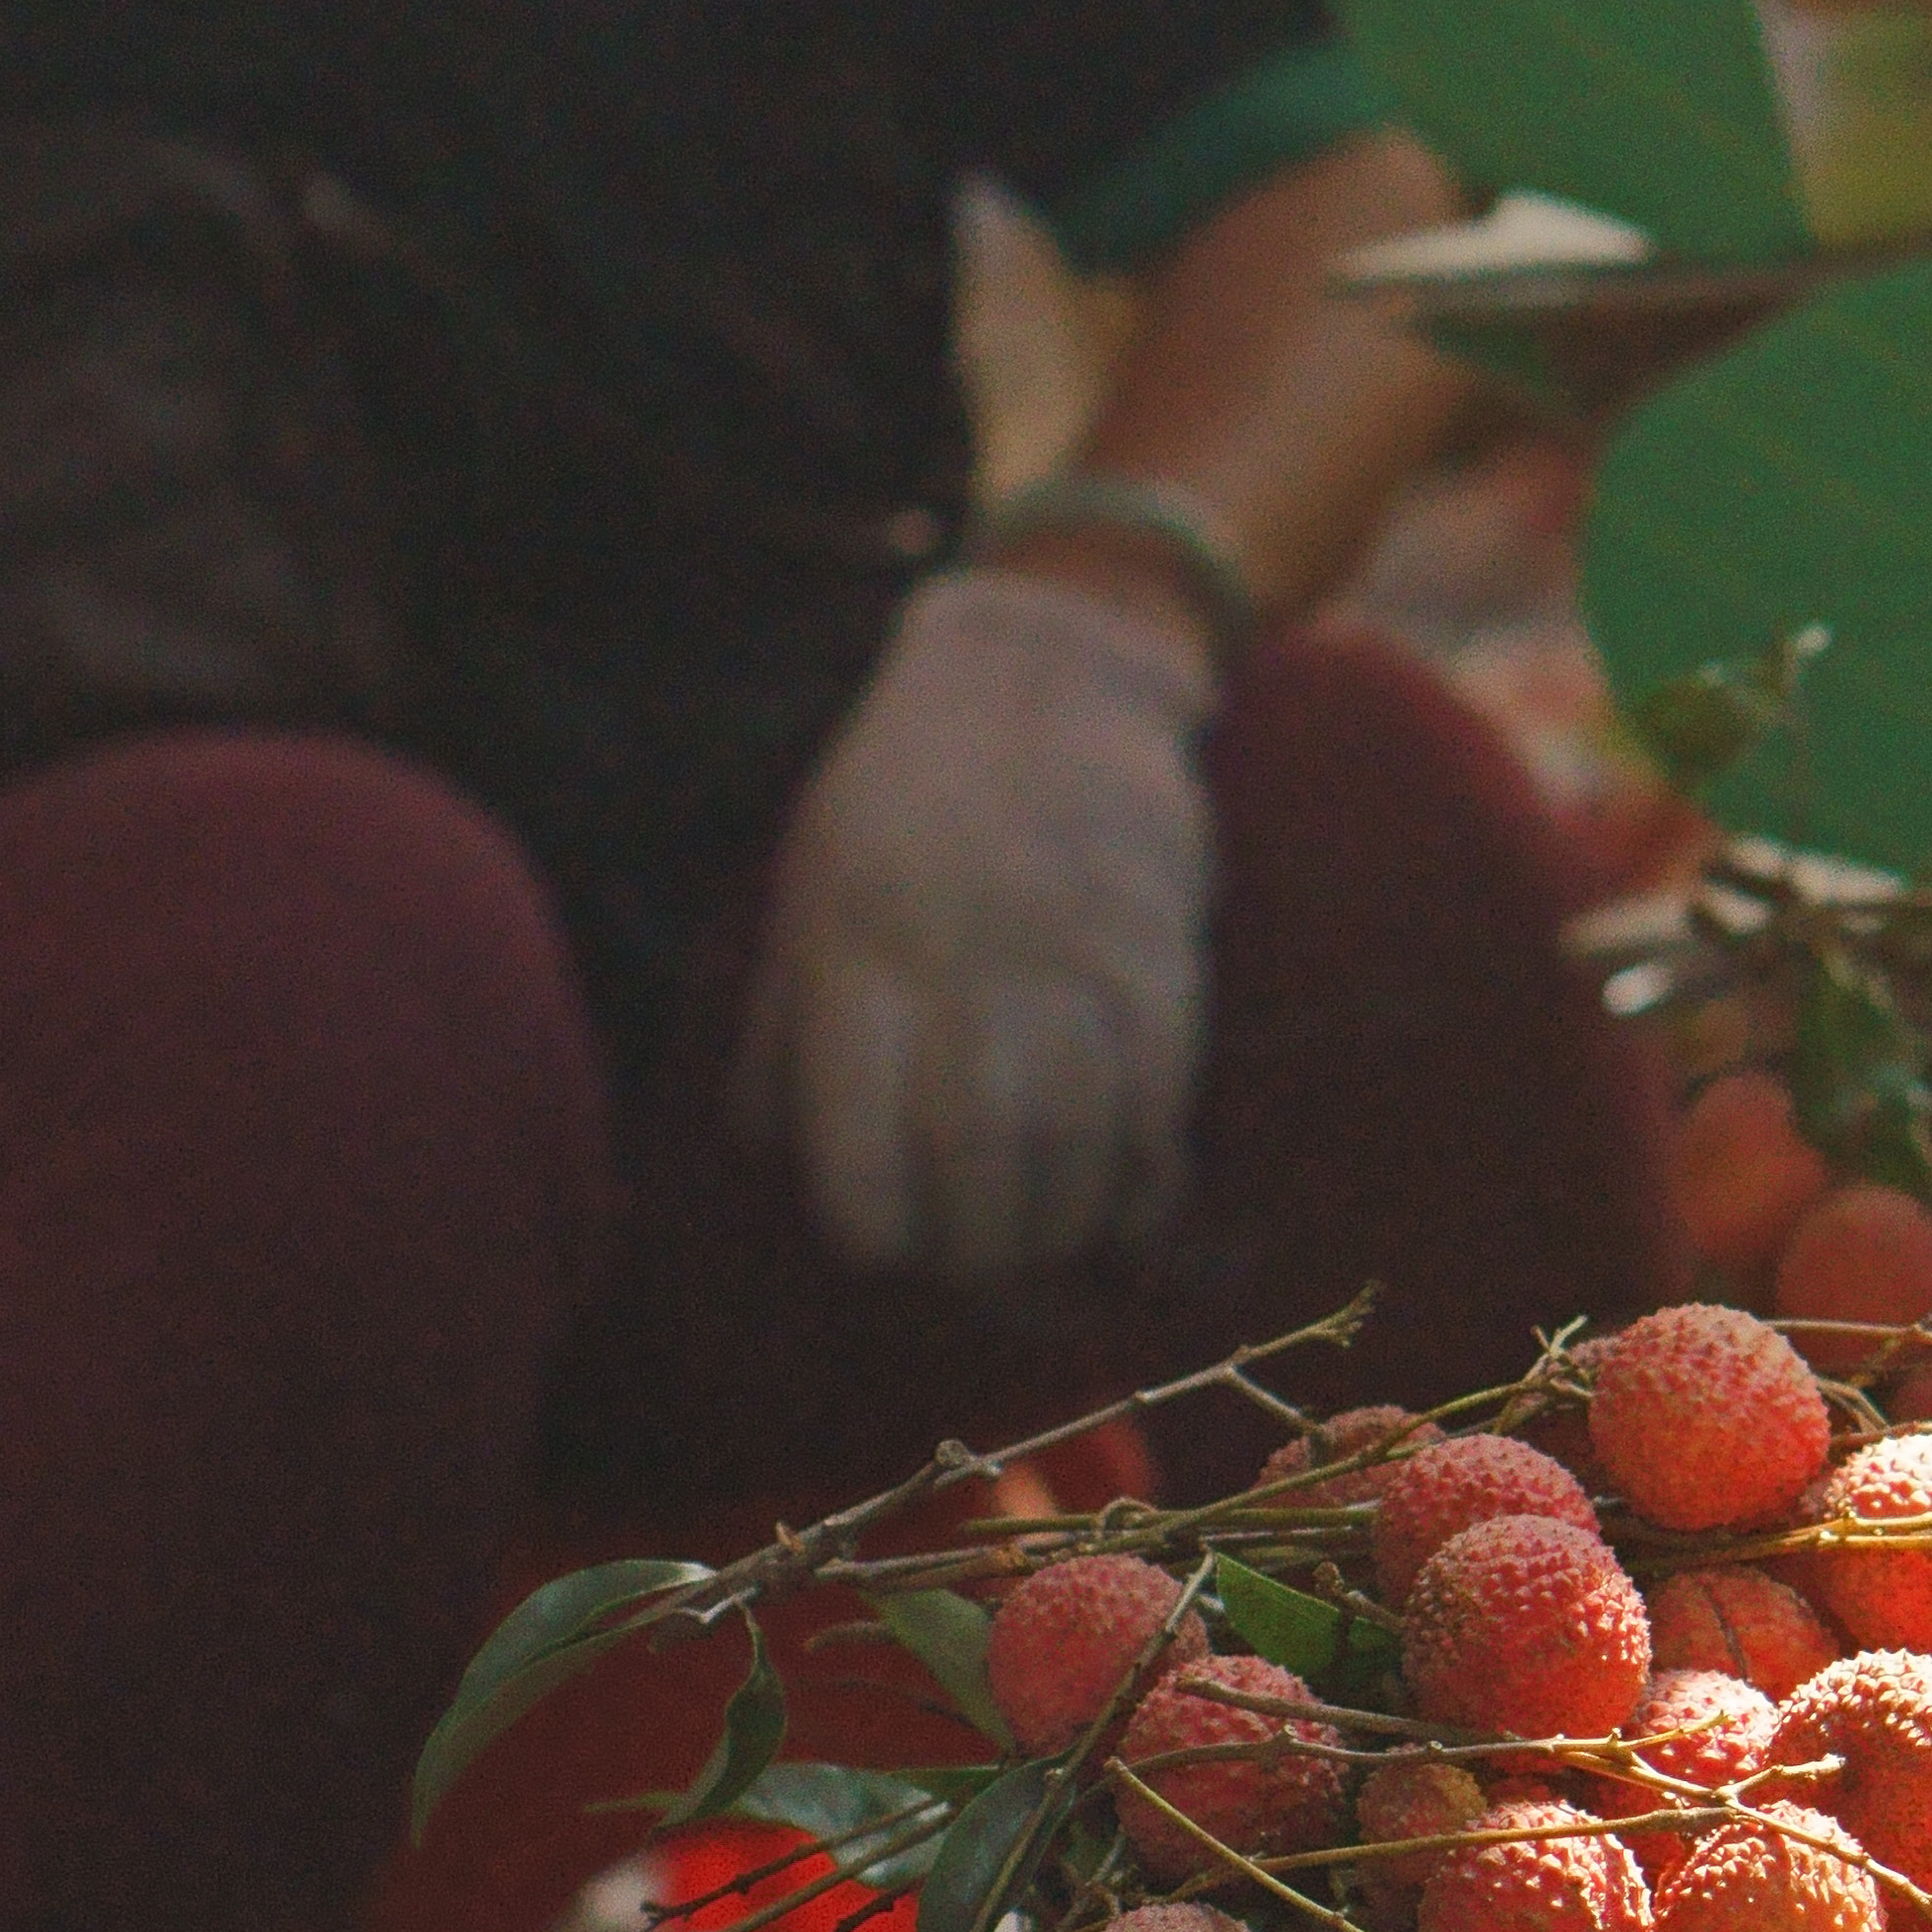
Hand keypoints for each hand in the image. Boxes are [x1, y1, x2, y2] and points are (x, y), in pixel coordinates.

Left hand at [732, 568, 1217, 1273]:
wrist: (1044, 669)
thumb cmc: (903, 799)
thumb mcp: (807, 892)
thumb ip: (784, 1026)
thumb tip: (772, 1155)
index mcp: (848, 959)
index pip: (855, 1163)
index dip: (875, 1235)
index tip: (889, 1239)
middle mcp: (954, 965)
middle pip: (972, 1174)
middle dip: (976, 1255)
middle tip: (978, 1262)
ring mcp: (1064, 958)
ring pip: (1071, 1150)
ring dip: (1062, 1229)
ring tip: (1047, 1242)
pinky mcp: (1157, 952)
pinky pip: (1159, 1103)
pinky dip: (1146, 1181)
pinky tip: (1130, 1212)